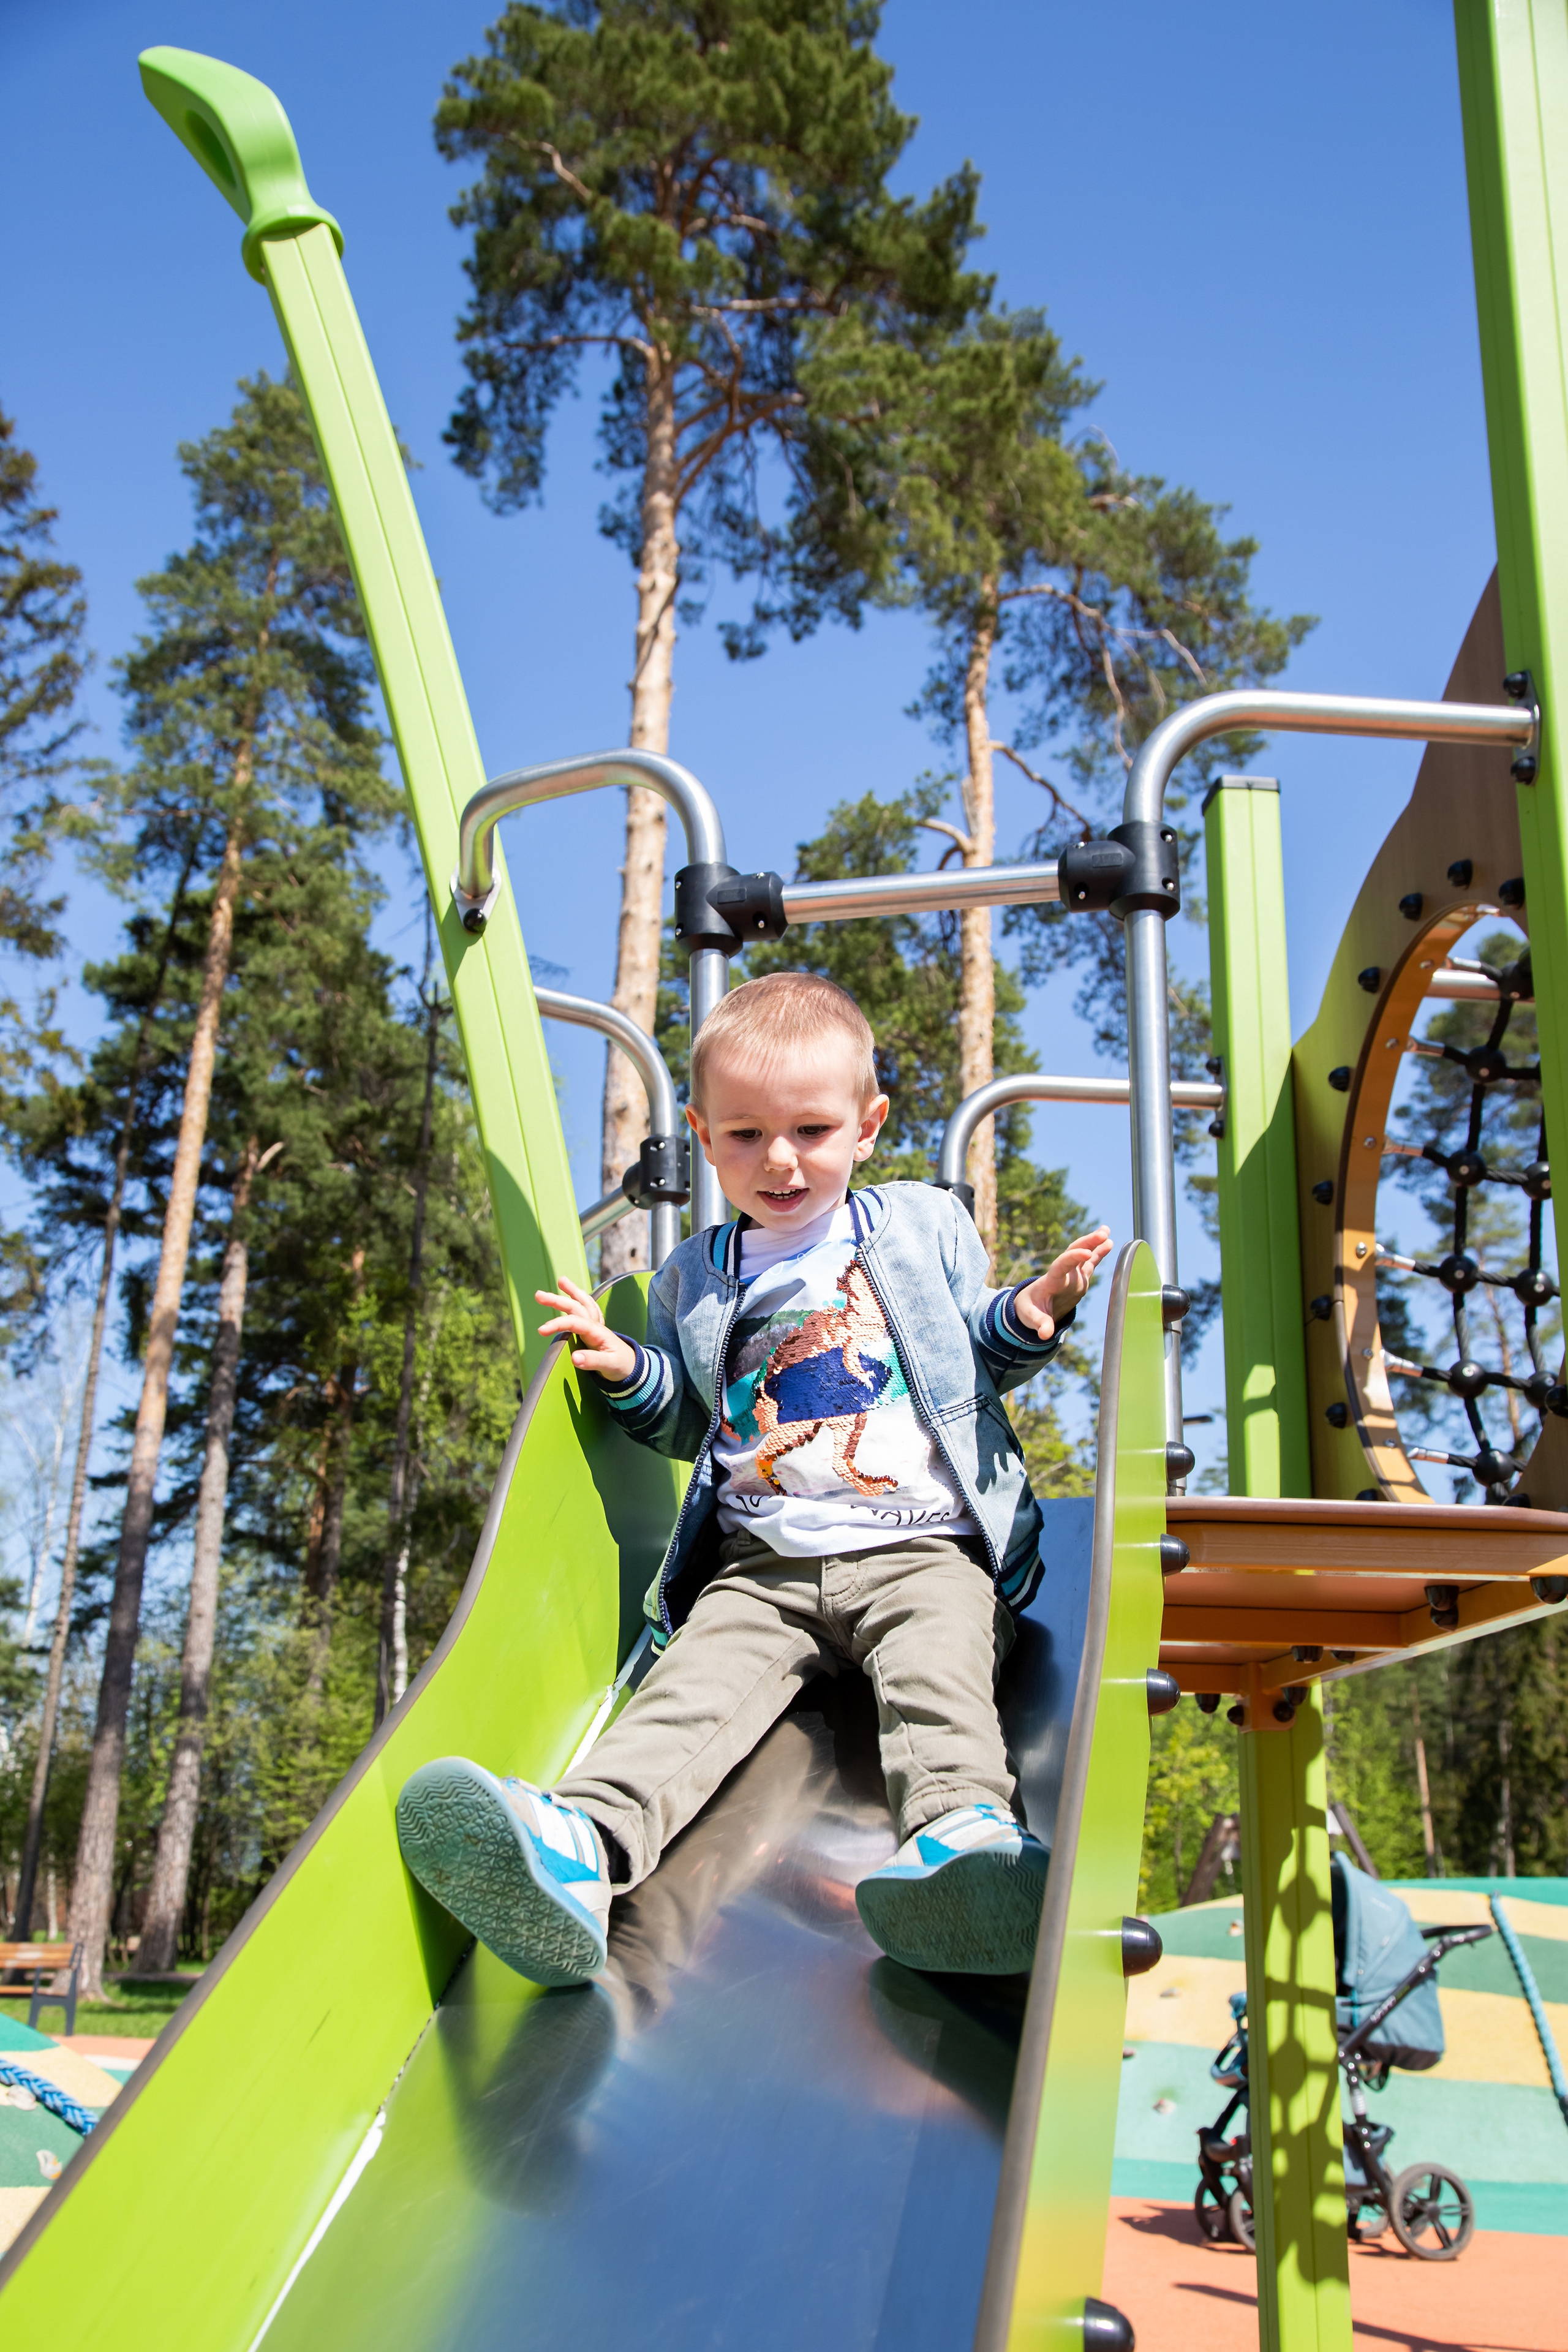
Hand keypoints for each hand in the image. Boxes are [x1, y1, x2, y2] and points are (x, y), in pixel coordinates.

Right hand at [535, 1276, 637, 1383]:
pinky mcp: (595, 1329)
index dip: (558, 1324)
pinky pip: (588, 1308)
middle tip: (538, 1295)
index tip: (541, 1330)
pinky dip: (580, 1299)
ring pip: (583, 1303)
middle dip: (557, 1300)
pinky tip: (575, 1294)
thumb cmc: (621, 1365)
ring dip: (572, 1291)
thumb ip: (592, 1361)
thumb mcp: (608, 1366)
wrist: (633, 1366)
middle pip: (575, 1307)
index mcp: (597, 1332)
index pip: (574, 1323)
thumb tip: (574, 1357)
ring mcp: (596, 1325)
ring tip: (561, 1280)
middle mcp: (596, 1325)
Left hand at [1012, 1225, 1113, 1339]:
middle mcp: (1063, 1275)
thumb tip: (1045, 1334)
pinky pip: (1090, 1262)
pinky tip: (1110, 1242)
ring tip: (1106, 1230)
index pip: (1062, 1265)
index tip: (1086, 1252)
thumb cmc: (1029, 1310)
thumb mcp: (1031, 1317)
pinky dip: (1098, 1252)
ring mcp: (1072, 1275)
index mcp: (1051, 1281)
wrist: (1031, 1305)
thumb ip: (1040, 1324)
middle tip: (1102, 1233)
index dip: (1073, 1258)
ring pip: (1083, 1254)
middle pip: (1074, 1253)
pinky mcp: (1079, 1277)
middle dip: (1087, 1242)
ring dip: (1094, 1242)